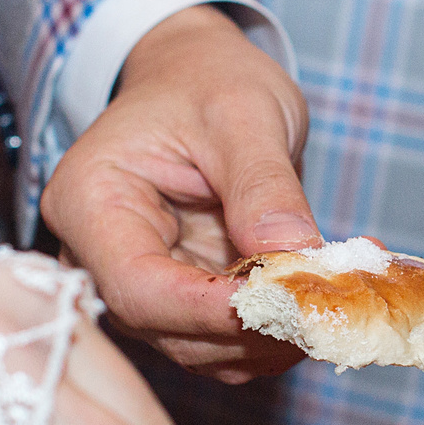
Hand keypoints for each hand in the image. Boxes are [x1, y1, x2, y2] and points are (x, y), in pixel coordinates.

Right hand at [42, 6, 317, 380]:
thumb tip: (290, 254)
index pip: (135, 286)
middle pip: (164, 328)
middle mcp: (97, 257)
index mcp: (90, 202)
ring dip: (268, 338)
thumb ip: (264, 184)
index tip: (284, 307)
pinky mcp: (176, 299)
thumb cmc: (205, 80)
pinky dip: (272, 330)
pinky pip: (220, 338)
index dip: (208, 310)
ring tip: (333, 297)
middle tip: (329, 308)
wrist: (196, 77)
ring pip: (197, 347)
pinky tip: (316, 296)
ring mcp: (136, 283)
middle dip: (249, 328)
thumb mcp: (243, 113)